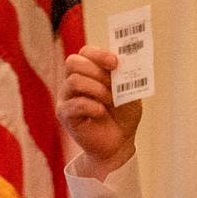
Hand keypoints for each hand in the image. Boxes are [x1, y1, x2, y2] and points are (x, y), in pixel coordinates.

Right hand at [57, 45, 142, 177]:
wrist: (119, 145)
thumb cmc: (123, 117)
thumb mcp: (131, 94)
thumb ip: (127, 78)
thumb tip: (126, 62)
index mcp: (89, 72)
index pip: (85, 52)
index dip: (99, 54)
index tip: (115, 64)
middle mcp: (74, 81)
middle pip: (73, 62)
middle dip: (97, 71)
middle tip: (113, 85)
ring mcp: (67, 98)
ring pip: (73, 81)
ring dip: (97, 90)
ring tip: (110, 101)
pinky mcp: (65, 115)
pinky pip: (74, 104)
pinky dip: (91, 106)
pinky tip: (101, 113)